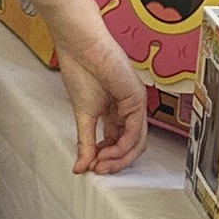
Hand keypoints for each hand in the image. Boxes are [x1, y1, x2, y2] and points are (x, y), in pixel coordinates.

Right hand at [60, 34, 147, 175]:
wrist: (82, 48)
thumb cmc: (81, 71)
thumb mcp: (83, 115)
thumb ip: (85, 142)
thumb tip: (80, 167)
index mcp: (115, 113)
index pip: (119, 143)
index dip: (107, 158)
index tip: (90, 166)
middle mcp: (128, 110)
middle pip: (131, 146)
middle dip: (115, 162)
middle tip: (98, 169)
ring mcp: (135, 104)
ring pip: (136, 142)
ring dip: (118, 157)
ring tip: (101, 162)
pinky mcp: (138, 99)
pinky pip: (136, 130)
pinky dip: (123, 145)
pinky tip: (108, 150)